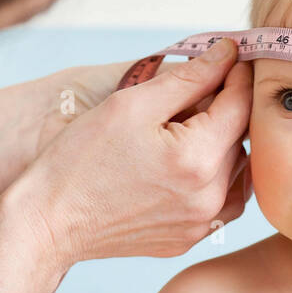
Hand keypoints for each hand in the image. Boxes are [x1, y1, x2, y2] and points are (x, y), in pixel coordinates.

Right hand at [2, 38, 252, 272]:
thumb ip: (188, 78)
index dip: (237, 75)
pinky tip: (188, 165)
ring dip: (223, 146)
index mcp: (197, 158)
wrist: (51, 221)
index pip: (240, 105)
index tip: (230, 58)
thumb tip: (227, 54)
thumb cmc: (81, 159)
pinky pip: (222, 203)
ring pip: (236, 172)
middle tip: (196, 94)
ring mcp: (202, 224)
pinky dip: (216, 179)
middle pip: (240, 139)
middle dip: (225, 111)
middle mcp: (209, 197)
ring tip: (187, 131)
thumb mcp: (131, 104)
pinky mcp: (190, 239)